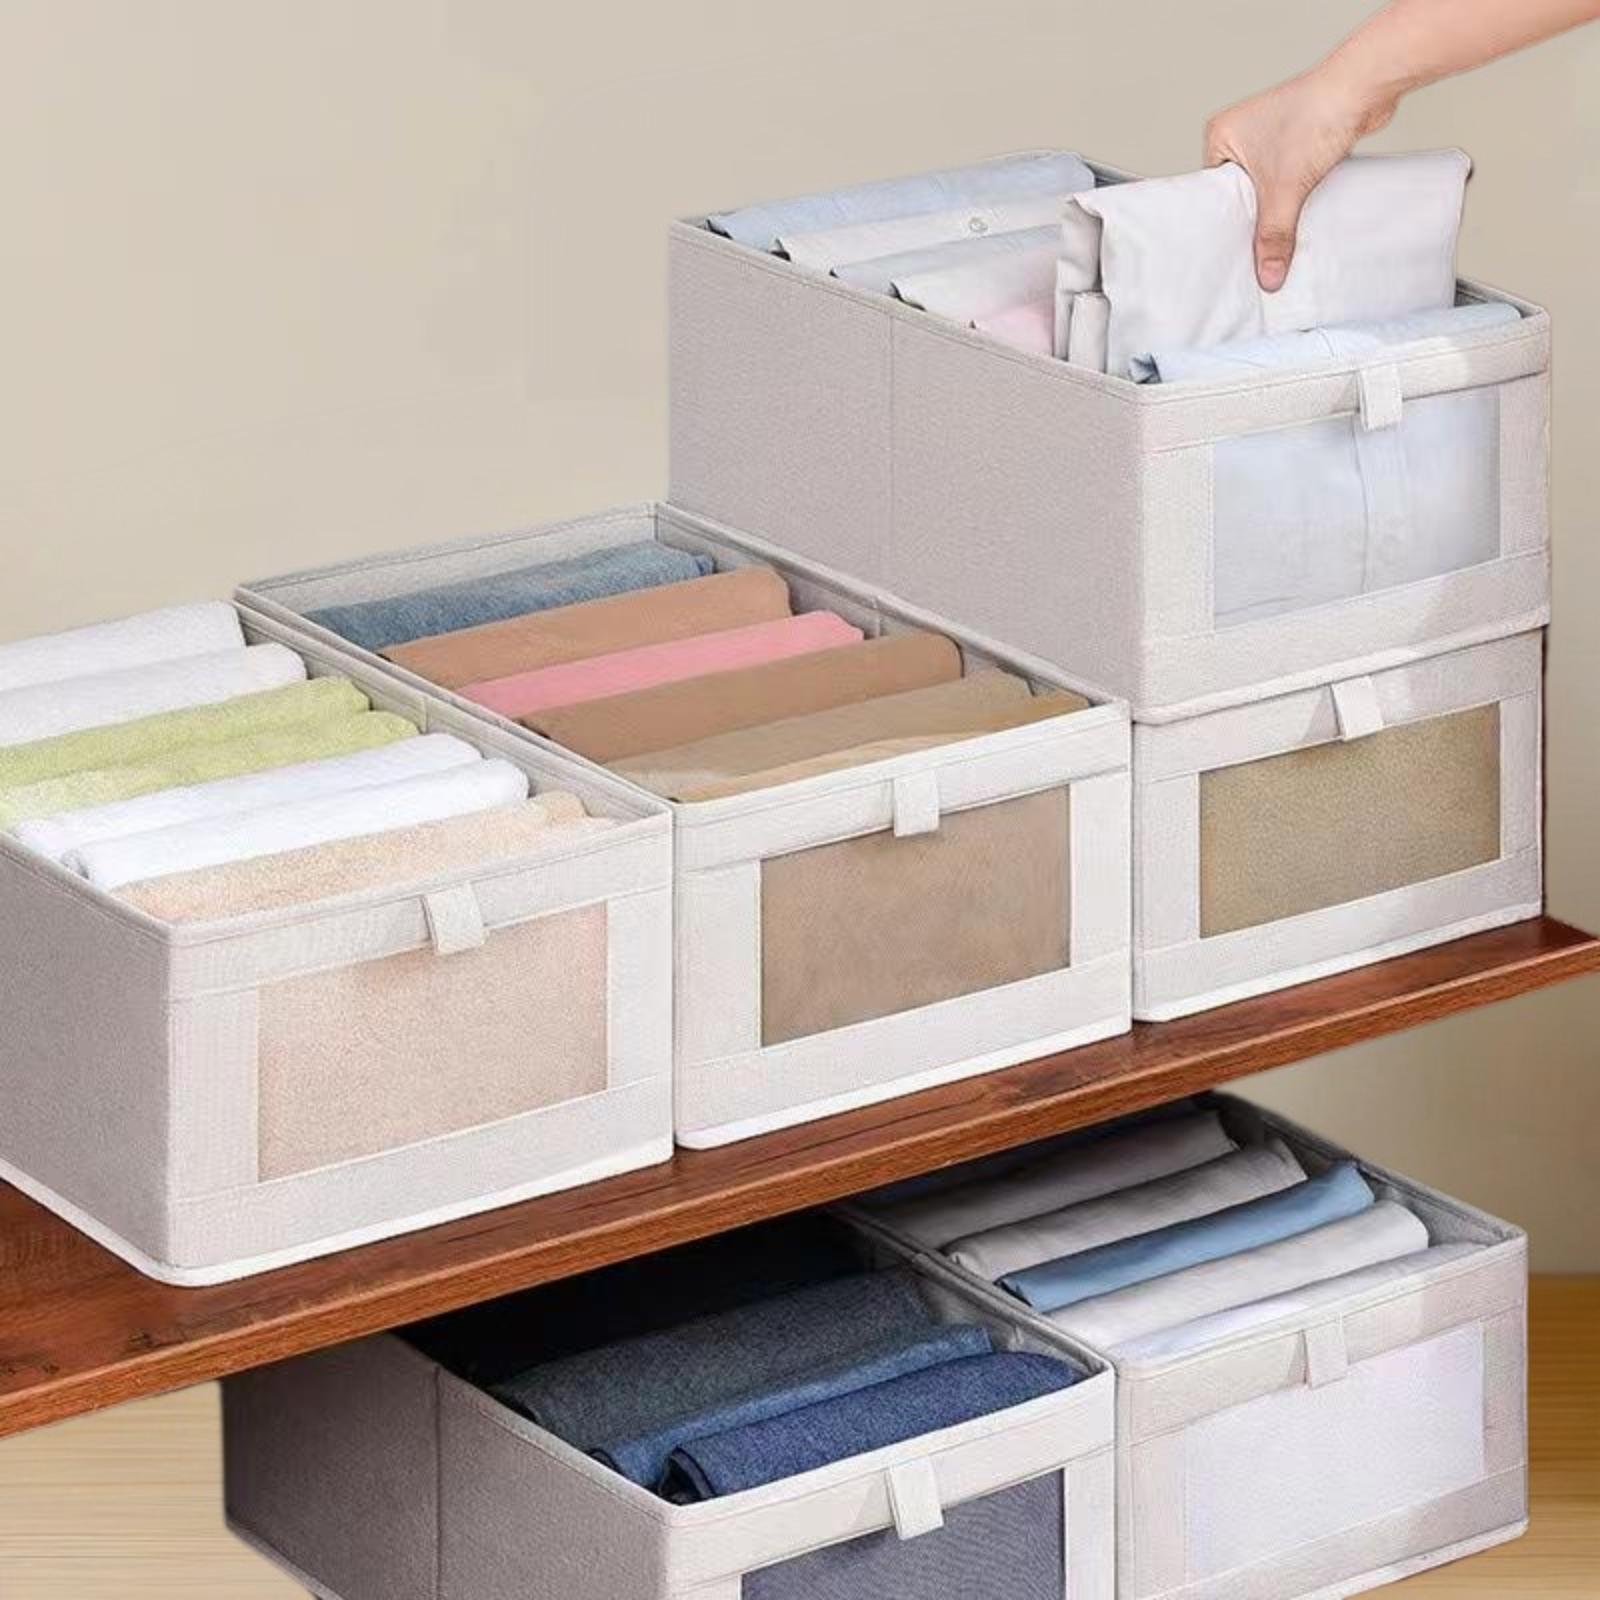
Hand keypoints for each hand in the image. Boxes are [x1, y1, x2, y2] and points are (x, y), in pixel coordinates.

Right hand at [1206, 64, 1397, 291]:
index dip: (1225, 222)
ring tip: (1281, 228)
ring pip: (1266, 187)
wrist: (1363, 87)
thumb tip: (1268, 277)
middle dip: (1254, 217)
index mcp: (1221, 134)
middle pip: (1240, 194)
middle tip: (1258, 247)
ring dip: (1277, 207)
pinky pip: (1287, 178)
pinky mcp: (1296, 138)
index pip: (1213, 194)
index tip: (1233, 249)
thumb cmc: (1316, 115)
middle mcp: (1241, 131)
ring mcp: (1270, 133)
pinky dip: (1294, 195)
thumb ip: (1274, 237)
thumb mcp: (1285, 189)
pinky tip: (1300, 211)